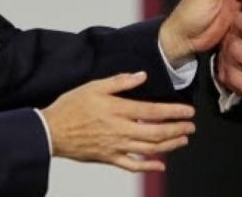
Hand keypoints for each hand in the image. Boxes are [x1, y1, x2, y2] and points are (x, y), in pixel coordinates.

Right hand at [41, 72, 195, 171]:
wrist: (51, 131)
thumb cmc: (71, 106)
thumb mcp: (94, 86)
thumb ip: (120, 81)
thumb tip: (142, 76)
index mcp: (119, 110)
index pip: (154, 111)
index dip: (174, 112)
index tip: (188, 111)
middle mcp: (121, 130)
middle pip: (156, 132)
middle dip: (177, 129)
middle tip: (191, 127)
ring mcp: (116, 146)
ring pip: (149, 148)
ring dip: (169, 145)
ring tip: (183, 140)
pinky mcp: (108, 158)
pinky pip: (132, 165)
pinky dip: (148, 166)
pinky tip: (160, 165)